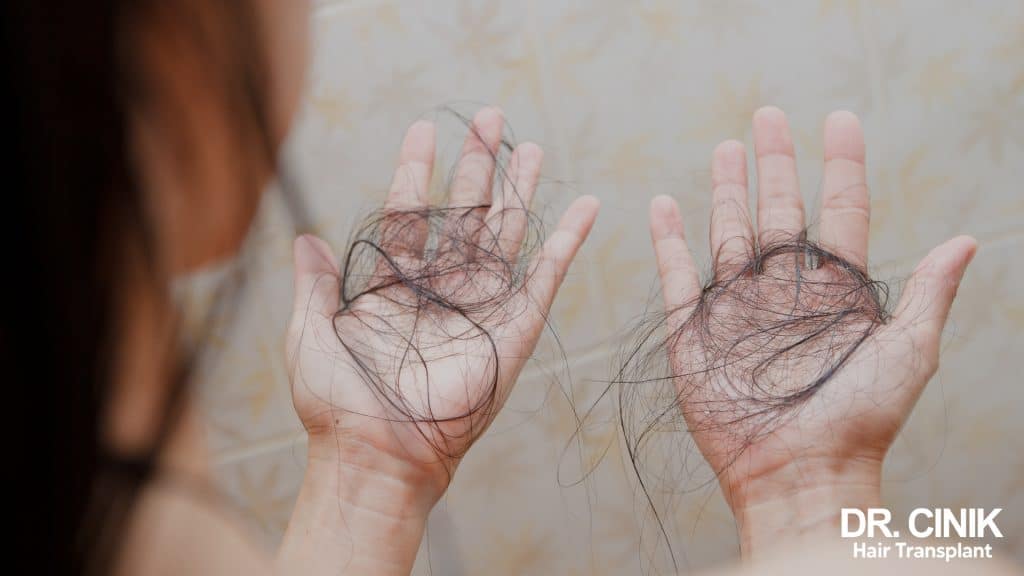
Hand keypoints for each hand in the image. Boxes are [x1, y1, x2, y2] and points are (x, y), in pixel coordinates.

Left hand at [283, 105, 597, 539]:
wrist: (377, 454)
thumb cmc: (337, 403)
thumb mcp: (310, 333)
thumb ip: (314, 284)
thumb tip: (305, 237)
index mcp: (393, 286)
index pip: (409, 213)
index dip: (415, 170)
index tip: (423, 130)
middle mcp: (440, 290)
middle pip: (464, 213)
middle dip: (477, 165)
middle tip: (490, 118)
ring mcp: (479, 307)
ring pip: (505, 234)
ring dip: (519, 191)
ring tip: (530, 146)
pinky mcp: (514, 329)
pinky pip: (547, 277)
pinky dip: (567, 242)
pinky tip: (585, 207)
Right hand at [648, 107, 975, 554]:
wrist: (799, 476)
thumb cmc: (859, 423)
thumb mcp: (908, 355)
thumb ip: (930, 296)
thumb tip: (969, 240)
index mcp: (838, 292)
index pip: (840, 212)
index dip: (841, 165)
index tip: (839, 120)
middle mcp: (786, 293)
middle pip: (781, 211)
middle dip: (776, 163)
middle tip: (768, 118)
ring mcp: (738, 310)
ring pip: (730, 233)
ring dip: (726, 191)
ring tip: (725, 149)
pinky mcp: (695, 332)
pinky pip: (678, 276)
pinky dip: (668, 241)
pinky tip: (665, 205)